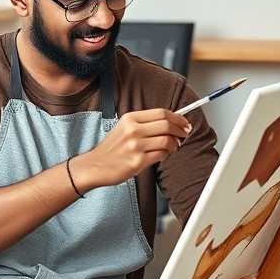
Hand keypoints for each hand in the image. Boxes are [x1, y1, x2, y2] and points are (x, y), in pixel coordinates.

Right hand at [75, 108, 191, 188]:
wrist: (95, 166)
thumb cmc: (111, 149)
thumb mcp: (124, 128)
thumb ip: (144, 123)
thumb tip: (170, 122)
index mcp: (130, 118)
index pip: (161, 113)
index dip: (177, 118)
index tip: (184, 123)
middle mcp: (132, 130)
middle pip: (167, 125)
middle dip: (180, 130)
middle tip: (184, 135)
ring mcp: (135, 146)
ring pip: (167, 141)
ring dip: (174, 145)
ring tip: (173, 147)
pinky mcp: (137, 161)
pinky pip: (161, 155)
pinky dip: (166, 155)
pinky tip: (162, 155)